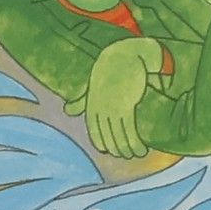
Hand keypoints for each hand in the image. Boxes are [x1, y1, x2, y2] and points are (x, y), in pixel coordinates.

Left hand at [69, 35, 163, 159]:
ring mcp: (111, 108)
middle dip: (118, 149)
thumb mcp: (92, 84)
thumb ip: (81, 99)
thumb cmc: (110, 67)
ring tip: (138, 154)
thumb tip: (67, 111)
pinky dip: (135, 142)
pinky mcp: (125, 105)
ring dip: (129, 149)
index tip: (111, 151)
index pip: (95, 131)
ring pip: (119, 136)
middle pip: (108, 136)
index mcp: (91, 106)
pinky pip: (129, 130)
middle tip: (129, 156)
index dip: (103, 143)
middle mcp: (99, 109)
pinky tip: (143, 148)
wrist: (124, 53)